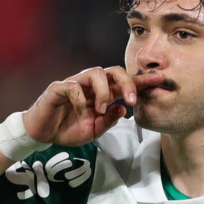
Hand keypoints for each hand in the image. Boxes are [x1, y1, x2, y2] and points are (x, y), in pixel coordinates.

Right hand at [22, 67, 163, 145]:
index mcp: (102, 94)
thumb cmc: (68, 128)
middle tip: (132, 100)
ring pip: (95, 73)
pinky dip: (81, 99)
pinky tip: (81, 112)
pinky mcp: (58, 88)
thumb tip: (123, 108)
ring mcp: (75, 84)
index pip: (124, 83)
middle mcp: (91, 85)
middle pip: (114, 70)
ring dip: (103, 91)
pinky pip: (73, 86)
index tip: (161, 80)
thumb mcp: (94, 130)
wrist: (42, 133)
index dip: (142, 81)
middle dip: (127, 82)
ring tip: (101, 109)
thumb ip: (109, 120)